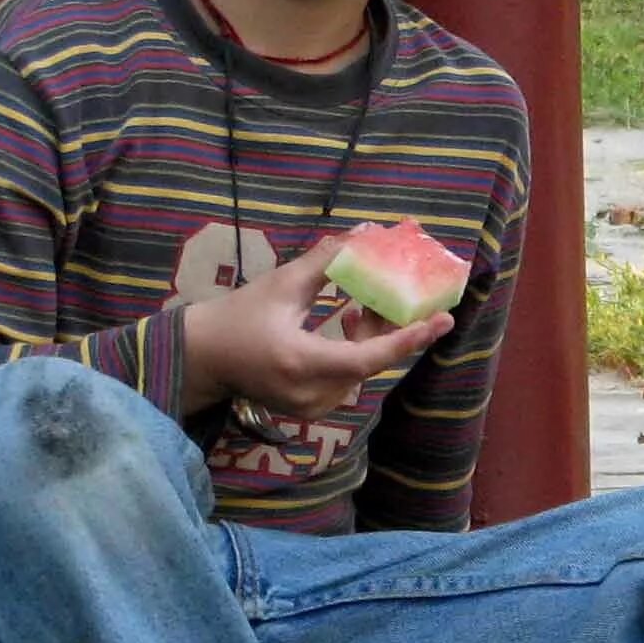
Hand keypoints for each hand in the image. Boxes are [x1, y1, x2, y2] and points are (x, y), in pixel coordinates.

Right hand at [182, 232, 453, 418]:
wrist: (202, 357)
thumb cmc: (238, 316)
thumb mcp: (283, 284)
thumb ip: (327, 260)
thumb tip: (366, 232)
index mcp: (302, 363)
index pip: (368, 358)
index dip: (408, 339)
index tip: (442, 321)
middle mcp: (310, 393)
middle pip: (370, 362)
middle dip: (390, 327)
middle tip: (403, 296)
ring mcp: (311, 407)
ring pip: (362, 371)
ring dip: (372, 338)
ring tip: (363, 306)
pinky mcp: (310, 409)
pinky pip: (348, 380)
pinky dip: (357, 352)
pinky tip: (349, 322)